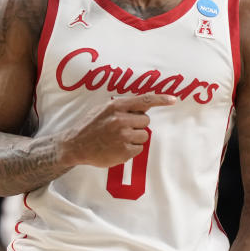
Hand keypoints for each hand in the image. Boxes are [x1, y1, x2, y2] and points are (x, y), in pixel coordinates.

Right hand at [61, 94, 175, 167]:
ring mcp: (123, 136)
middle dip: (138, 126)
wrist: (75, 145)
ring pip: (144, 136)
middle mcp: (121, 119)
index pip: (144, 100)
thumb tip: (143, 106)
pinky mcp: (124, 151)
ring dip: (135, 139)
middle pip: (146, 121)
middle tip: (122, 129)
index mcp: (116, 106)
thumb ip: (122, 107)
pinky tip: (117, 148)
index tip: (174, 99)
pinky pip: (139, 149)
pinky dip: (131, 150)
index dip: (161, 99)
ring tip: (118, 139)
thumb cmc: (90, 126)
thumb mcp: (103, 109)